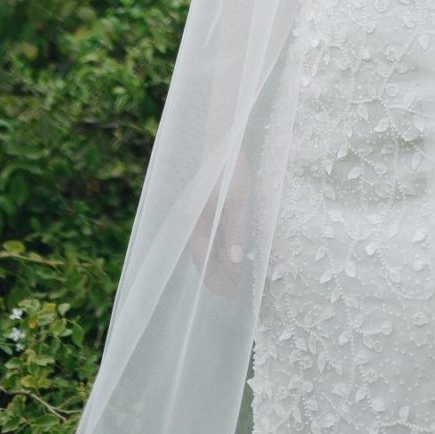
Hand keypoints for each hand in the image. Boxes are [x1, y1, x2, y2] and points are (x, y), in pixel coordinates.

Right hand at [187, 157, 249, 300]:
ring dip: (219, 264)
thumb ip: (235, 229)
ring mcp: (202, 213)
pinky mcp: (210, 206)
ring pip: (208, 246)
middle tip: (232, 293)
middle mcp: (196, 219)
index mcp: (199, 220)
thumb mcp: (238, 199)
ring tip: (234, 280)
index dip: (214, 277)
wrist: (222, 139)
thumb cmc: (230, 168)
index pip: (203, 258)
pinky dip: (221, 249)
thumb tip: (235, 260)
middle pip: (204, 255)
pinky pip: (213, 234)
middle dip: (217, 275)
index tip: (227, 293)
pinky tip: (232, 255)